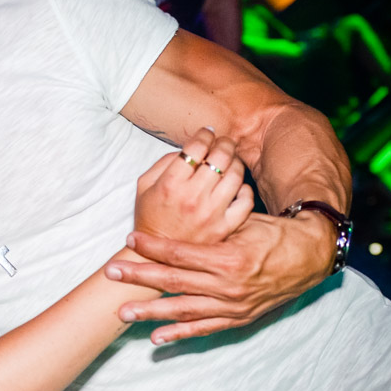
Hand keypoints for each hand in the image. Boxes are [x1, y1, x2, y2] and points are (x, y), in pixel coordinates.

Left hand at [107, 209, 335, 343]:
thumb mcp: (244, 223)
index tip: (130, 239)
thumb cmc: (275, 234)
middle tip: (111, 274)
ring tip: (123, 312)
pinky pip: (204, 329)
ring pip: (183, 310)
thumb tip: (177, 219)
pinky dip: (179, 335)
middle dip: (139, 277)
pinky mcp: (238, 319)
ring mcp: (232, 306)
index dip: (153, 246)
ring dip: (151, 312)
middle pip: (174, 281)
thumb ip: (212, 228)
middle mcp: (228, 286)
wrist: (311, 258)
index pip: (180, 253)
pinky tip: (155, 338)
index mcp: (228, 258)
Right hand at [132, 127, 252, 243]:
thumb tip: (191, 147)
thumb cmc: (150, 216)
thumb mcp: (144, 185)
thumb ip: (165, 162)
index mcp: (170, 184)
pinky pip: (246, 200)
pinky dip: (244, 188)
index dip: (204, 134)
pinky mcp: (224, 227)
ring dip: (234, 162)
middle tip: (222, 143)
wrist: (155, 256)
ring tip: (229, 162)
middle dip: (223, 143)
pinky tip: (235, 187)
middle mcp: (193, 197)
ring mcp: (211, 213)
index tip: (206, 134)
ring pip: (236, 174)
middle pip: (220, 156)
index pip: (196, 147)